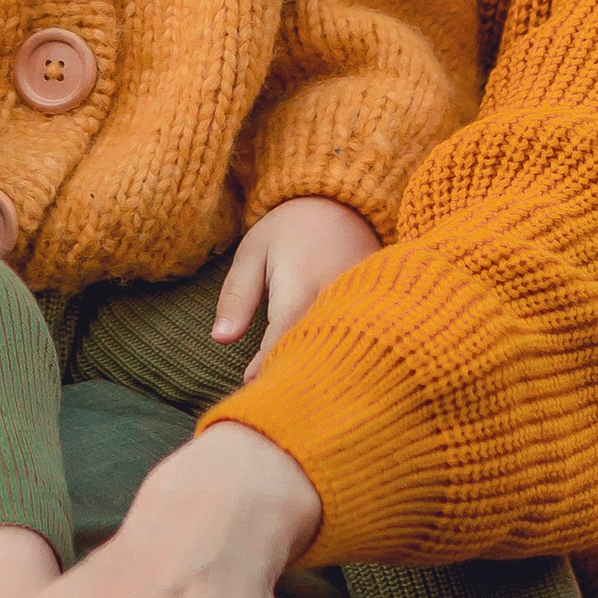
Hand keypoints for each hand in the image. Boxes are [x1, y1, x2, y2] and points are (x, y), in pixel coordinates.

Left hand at [210, 196, 381, 380]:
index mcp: (301, 285)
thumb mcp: (253, 253)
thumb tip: (220, 339)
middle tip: (276, 395)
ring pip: (339, 348)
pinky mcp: (377, 307)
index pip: (282, 339)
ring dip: (319, 367)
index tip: (251, 385)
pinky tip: (327, 369)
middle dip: (295, 375)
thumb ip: (238, 296)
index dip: (266, 366)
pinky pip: (358, 339)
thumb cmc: (290, 229)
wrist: (343, 202)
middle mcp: (337, 298)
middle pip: (315, 351)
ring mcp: (362, 303)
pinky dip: (340, 354)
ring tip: (301, 390)